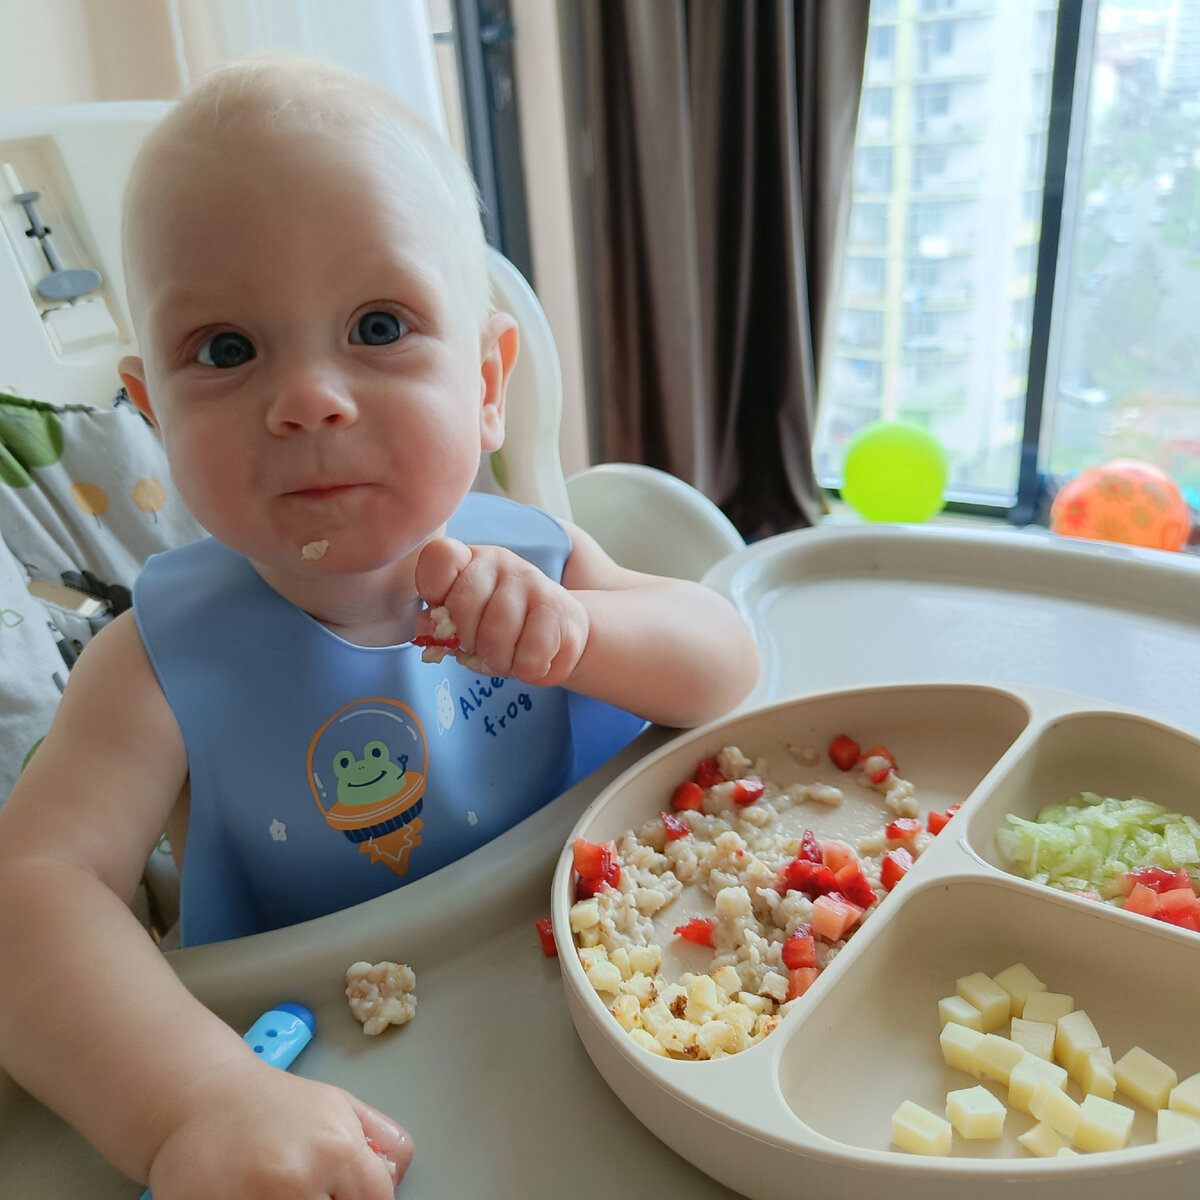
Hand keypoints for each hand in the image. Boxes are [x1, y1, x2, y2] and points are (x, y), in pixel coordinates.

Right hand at [145, 1060, 410, 1198]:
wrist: (201, 1097)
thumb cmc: (274, 1103)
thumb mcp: (339, 1106)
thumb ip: (379, 1140)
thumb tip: (397, 1177)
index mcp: (337, 1150)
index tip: (351, 1196)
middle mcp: (298, 1180)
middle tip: (312, 1190)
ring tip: (278, 1191)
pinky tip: (252, 1196)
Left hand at [414, 537, 588, 686]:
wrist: (561, 632)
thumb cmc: (502, 629)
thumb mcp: (464, 626)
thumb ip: (439, 625)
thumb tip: (431, 629)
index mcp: (467, 560)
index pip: (441, 555)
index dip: (434, 589)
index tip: (445, 615)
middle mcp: (498, 561)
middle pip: (462, 609)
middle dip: (468, 643)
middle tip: (480, 648)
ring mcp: (530, 579)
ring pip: (495, 635)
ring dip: (498, 661)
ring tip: (507, 656)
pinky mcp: (556, 607)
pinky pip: (528, 654)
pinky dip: (525, 668)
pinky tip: (530, 658)